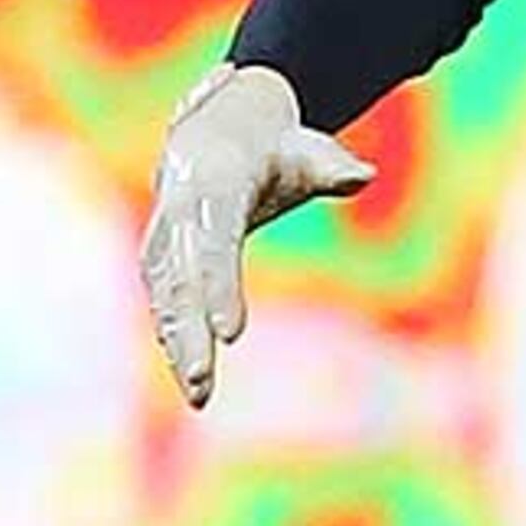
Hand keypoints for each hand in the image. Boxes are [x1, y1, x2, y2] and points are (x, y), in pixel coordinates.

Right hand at [139, 63, 373, 408]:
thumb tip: (364, 174)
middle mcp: (181, 207)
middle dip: (189, 330)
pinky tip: (187, 374)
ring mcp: (165, 229)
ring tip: (198, 394)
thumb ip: (332, 167)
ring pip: (165, 293)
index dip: (219, 287)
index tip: (231, 335)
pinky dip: (171, 333)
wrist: (215, 132)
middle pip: (182, 277)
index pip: (216, 241)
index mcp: (216, 180)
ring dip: (176, 343)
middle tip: (203, 381)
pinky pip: (162, 296)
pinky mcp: (160, 252)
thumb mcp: (308, 151)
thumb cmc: (276, 148)